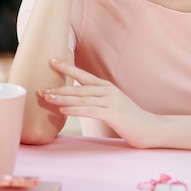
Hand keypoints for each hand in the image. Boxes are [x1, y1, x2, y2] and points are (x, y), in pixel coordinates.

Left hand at [38, 59, 157, 148]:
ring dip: (62, 98)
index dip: (67, 67)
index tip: (51, 61)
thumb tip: (78, 102)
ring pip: (81, 98)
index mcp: (107, 87)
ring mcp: (111, 101)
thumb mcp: (113, 106)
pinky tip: (63, 111)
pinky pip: (90, 110)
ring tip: (46, 98)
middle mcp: (108, 91)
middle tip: (40, 89)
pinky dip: (74, 110)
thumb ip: (98, 101)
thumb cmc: (130, 120)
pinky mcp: (113, 113)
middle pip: (78, 87)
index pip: (83, 75)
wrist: (150, 128)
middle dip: (58, 88)